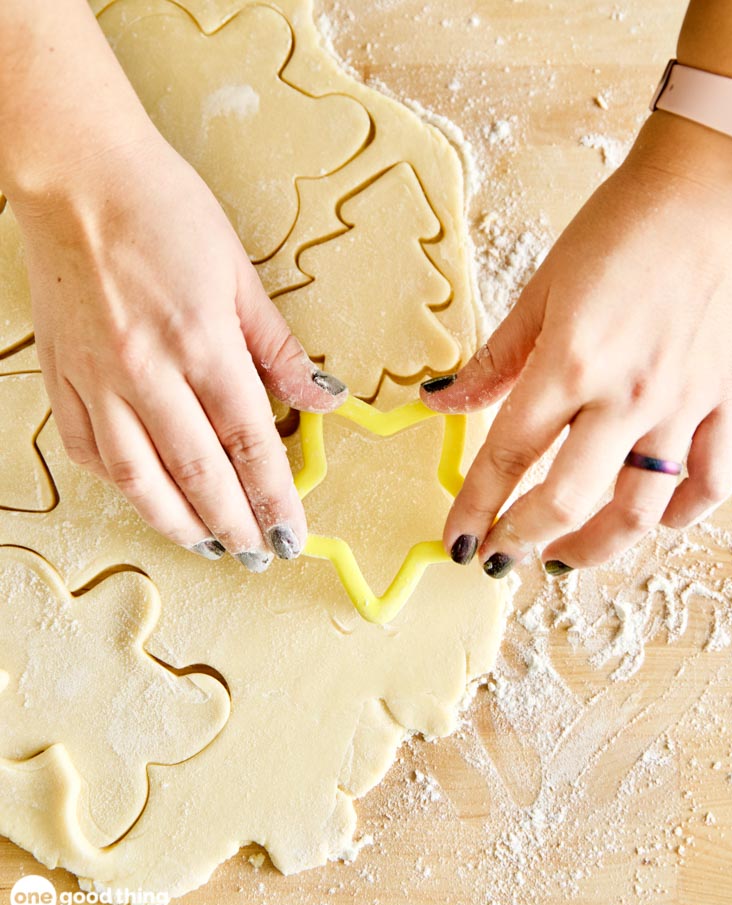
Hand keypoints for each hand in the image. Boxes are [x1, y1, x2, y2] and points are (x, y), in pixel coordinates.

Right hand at [15, 133, 346, 569]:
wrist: (78, 177)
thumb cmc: (164, 212)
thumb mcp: (239, 274)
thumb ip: (281, 348)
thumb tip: (324, 398)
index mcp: (202, 343)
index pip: (250, 443)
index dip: (274, 498)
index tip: (291, 535)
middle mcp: (147, 371)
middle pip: (198, 472)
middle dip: (234, 524)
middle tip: (256, 555)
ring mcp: (97, 378)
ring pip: (138, 478)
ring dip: (177, 522)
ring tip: (208, 544)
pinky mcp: (61, 376)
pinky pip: (88, 450)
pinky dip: (121, 484)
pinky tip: (146, 497)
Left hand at [421, 112, 731, 576]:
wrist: (713, 188)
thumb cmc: (624, 228)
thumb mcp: (543, 290)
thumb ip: (494, 360)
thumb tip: (442, 401)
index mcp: (570, 363)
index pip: (507, 456)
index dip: (475, 506)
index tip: (458, 540)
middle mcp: (626, 396)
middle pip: (567, 499)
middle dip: (524, 539)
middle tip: (503, 555)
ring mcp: (683, 404)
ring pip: (640, 509)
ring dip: (595, 546)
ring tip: (564, 556)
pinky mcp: (729, 401)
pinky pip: (709, 482)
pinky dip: (680, 514)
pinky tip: (653, 520)